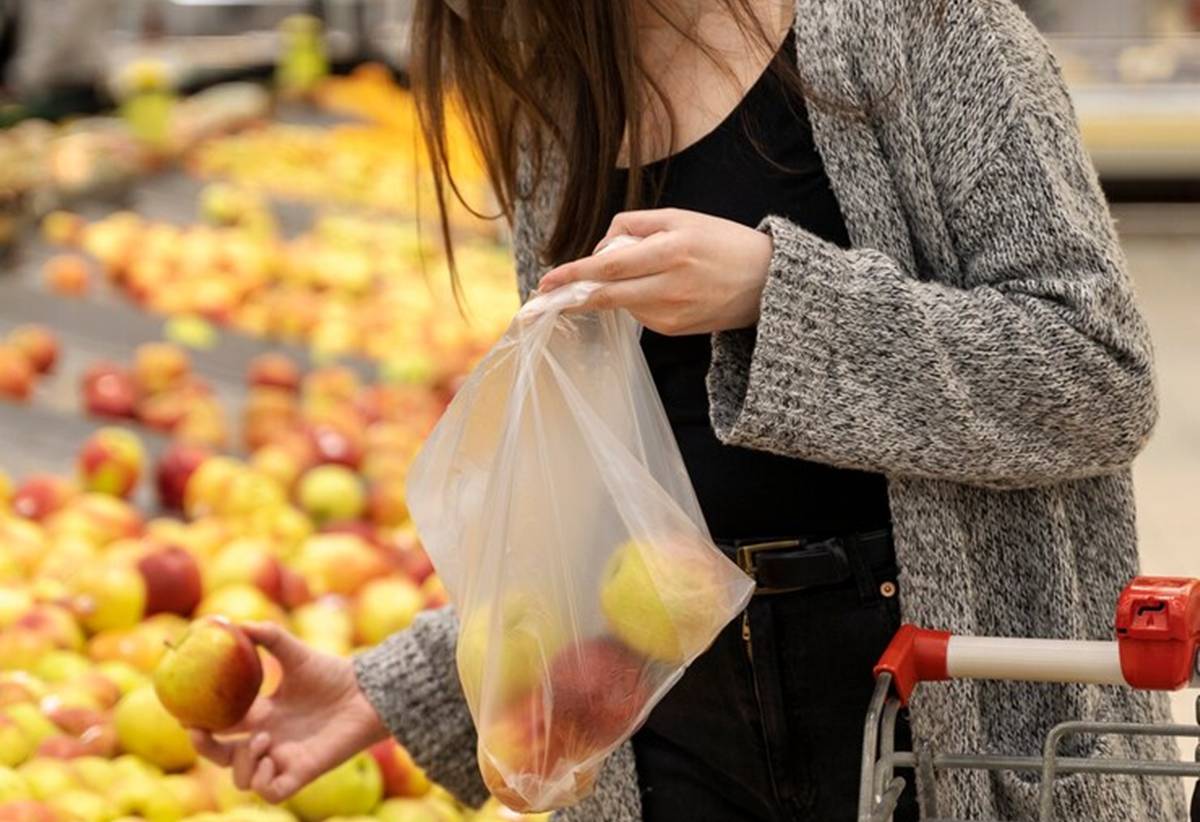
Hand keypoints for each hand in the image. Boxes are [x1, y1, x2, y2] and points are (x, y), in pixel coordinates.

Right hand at [190, 623, 390, 803]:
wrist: (367, 692)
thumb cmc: (333, 673)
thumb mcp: (295, 652)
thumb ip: (268, 637)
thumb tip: (237, 622)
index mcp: (262, 714)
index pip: (220, 724)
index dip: (198, 721)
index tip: (183, 710)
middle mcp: (268, 739)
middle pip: (221, 756)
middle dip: (203, 747)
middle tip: (198, 730)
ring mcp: (283, 758)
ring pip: (242, 779)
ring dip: (241, 763)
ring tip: (262, 739)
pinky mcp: (302, 773)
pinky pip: (270, 793)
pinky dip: (263, 782)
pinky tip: (272, 759)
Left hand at [537, 208, 772, 334]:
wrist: (767, 282)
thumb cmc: (722, 242)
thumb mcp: (681, 218)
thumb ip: (634, 226)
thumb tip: (599, 250)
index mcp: (672, 251)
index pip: (610, 266)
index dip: (574, 274)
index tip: (546, 280)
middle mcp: (670, 287)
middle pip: (606, 295)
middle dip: (572, 296)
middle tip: (542, 296)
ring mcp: (672, 313)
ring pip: (621, 303)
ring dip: (611, 289)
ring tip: (641, 270)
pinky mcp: (674, 329)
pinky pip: (639, 314)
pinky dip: (634, 299)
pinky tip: (657, 287)